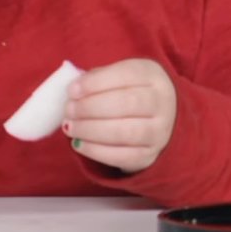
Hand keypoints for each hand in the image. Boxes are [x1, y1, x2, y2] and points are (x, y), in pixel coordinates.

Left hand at [63, 58, 177, 174]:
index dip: (95, 83)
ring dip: (90, 130)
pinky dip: (95, 151)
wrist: (159, 119)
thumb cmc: (131, 92)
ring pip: (124, 132)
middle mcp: (162, 102)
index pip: (126, 75)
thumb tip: (74, 89)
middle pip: (126, 103)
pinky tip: (79, 144)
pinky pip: (121, 156)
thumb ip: (99, 79)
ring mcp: (159, 131)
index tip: (72, 90)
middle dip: (90, 107)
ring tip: (70, 127)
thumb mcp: (121, 77)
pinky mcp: (149, 155)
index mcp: (152, 75)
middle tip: (69, 110)